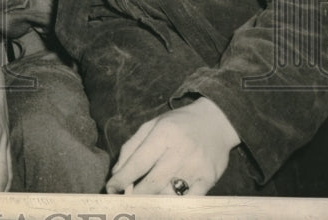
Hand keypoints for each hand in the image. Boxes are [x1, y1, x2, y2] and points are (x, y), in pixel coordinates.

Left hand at [105, 97, 239, 195]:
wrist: (216, 122)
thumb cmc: (177, 124)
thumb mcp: (151, 126)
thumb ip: (131, 147)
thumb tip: (117, 173)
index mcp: (163, 135)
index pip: (138, 162)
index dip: (122, 179)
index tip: (111, 188)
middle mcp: (180, 151)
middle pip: (153, 183)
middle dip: (135, 195)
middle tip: (126, 199)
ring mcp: (196, 167)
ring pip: (170, 194)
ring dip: (154, 200)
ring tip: (145, 199)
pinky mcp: (209, 179)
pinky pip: (190, 200)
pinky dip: (176, 205)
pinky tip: (166, 203)